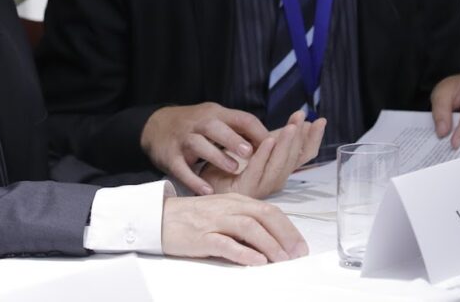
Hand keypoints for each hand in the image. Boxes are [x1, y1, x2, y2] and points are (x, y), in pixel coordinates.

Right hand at [141, 103, 268, 195]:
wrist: (155, 126)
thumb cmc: (194, 126)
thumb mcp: (216, 119)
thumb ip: (239, 129)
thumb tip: (270, 142)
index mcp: (215, 114)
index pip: (240, 118)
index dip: (256, 131)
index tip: (272, 145)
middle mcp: (198, 124)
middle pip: (216, 128)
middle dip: (233, 140)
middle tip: (250, 153)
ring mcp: (182, 139)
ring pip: (198, 145)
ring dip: (216, 156)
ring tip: (234, 169)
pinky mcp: (169, 155)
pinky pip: (181, 168)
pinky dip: (194, 180)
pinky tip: (207, 191)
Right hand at [161, 193, 308, 265]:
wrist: (159, 217)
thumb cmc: (192, 217)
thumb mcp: (222, 212)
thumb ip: (244, 219)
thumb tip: (272, 238)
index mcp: (236, 200)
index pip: (270, 210)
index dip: (289, 228)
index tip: (300, 246)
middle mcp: (228, 207)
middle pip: (264, 216)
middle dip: (285, 236)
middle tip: (298, 254)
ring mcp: (214, 221)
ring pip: (249, 228)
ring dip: (270, 244)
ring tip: (282, 260)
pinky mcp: (201, 236)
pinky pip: (226, 243)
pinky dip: (244, 252)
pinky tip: (256, 260)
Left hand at [201, 111, 325, 197]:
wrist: (205, 182)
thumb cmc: (231, 164)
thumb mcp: (259, 147)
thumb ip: (278, 138)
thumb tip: (300, 123)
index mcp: (280, 171)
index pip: (303, 156)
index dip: (313, 139)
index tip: (320, 120)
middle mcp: (274, 181)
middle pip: (293, 160)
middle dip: (300, 137)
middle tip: (303, 117)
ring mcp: (261, 187)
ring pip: (278, 166)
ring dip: (285, 145)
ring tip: (291, 127)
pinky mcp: (244, 190)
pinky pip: (256, 171)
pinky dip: (264, 155)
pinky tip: (268, 140)